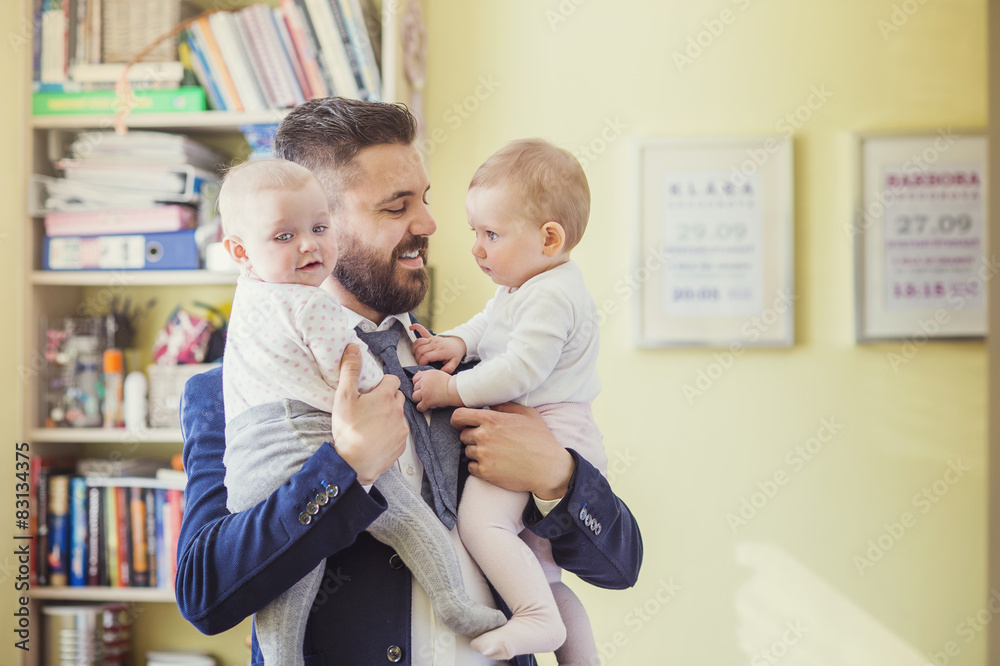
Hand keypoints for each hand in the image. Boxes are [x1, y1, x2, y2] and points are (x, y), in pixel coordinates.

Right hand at [330, 344, 407, 484]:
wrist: (354, 464)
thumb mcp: (344, 396)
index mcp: (386, 396)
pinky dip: (390, 433)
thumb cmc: (349, 430)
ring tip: (371, 424)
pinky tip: (376, 438)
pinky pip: (398, 433)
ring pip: (398, 415)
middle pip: (397, 397)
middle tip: (369, 407)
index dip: (381, 383)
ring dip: (388, 416)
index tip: (371, 390)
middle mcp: (398, 411)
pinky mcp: (401, 445)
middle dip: (386, 398)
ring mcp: (401, 429)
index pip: (392, 380)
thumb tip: (353, 348)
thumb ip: (350, 370)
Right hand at [409, 324, 465, 372]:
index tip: (422, 366)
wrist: (458, 344)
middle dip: (417, 357)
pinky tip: (411, 327)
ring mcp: (432, 339)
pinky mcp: (431, 336)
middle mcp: (435, 344)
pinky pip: (422, 330)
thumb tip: (441, 371)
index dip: (422, 362)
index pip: (426, 356)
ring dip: (414, 349)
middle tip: (420, 361)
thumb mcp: (454, 363)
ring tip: (416, 354)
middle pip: (420, 350)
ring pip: (418, 342)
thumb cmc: (454, 354)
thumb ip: (448, 369)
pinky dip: (416, 327)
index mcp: (440, 351)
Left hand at [412, 368, 461, 411]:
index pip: (414, 379)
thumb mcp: (436, 373)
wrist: (455, 390)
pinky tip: (426, 406)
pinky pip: (419, 407)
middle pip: (414, 388)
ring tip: (427, 399)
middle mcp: (424, 382)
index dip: (418, 384)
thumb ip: (426, 374)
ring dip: (420, 399)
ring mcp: (424, 392)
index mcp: (426, 375)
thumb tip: (417, 373)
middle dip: (420, 391)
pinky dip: (422, 407)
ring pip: (414, 397)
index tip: (422, 387)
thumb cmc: (448, 383)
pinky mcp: (427, 401)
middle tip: (427, 393)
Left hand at [451, 403, 574, 500]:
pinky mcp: (485, 472)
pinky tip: (494, 465)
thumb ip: (506, 406)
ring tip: (495, 454)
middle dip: (472, 437)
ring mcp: (483, 455)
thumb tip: (492, 404)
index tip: (461, 424)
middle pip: (463, 435)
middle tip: (487, 441)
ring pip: (467, 452)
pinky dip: (478, 466)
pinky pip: (471, 467)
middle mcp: (484, 436)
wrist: (548, 468)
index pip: (459, 416)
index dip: (458, 420)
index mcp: (491, 420)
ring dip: (476, 452)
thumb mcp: (528, 414)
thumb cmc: (540, 440)